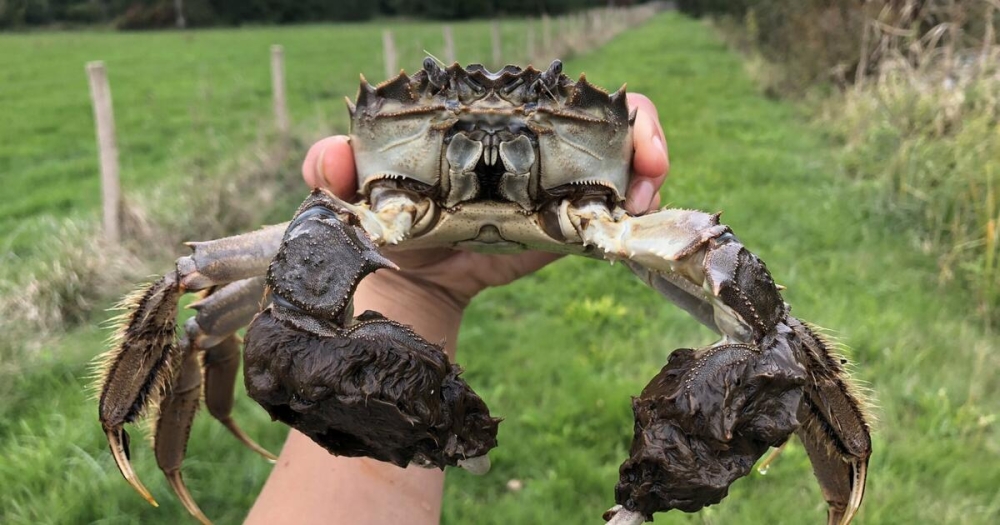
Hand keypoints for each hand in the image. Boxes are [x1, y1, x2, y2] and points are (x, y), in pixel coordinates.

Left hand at [301, 92, 668, 309]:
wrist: (399, 292)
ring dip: (644, 173)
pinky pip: (604, 219)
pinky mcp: (559, 235)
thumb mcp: (352, 193)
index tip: (615, 120)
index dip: (591, 101)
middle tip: (652, 162)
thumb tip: (333, 158)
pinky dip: (627, 218)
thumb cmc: (377, 225)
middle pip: (600, 124)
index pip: (549, 95)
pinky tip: (635, 224)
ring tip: (647, 197)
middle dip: (638, 131)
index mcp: (486, 126)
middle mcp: (527, 151)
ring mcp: (548, 192)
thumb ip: (334, 170)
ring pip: (616, 166)